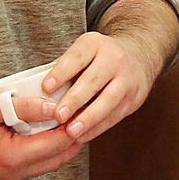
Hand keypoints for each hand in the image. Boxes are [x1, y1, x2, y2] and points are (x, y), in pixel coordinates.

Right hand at [0, 90, 83, 179]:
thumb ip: (26, 107)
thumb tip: (56, 108)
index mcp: (13, 158)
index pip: (59, 144)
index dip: (75, 124)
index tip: (85, 104)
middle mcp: (15, 173)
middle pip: (60, 157)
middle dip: (74, 135)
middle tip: (84, 110)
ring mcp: (9, 176)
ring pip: (49, 162)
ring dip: (61, 142)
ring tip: (69, 116)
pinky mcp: (3, 172)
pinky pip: (35, 162)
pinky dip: (46, 146)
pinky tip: (46, 126)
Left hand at [45, 29, 162, 143]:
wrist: (139, 55)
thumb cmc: (101, 57)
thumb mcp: (84, 51)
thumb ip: (65, 69)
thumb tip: (39, 93)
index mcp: (95, 44)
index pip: (77, 57)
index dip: (61, 73)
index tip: (46, 88)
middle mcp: (114, 59)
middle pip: (93, 80)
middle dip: (74, 100)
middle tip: (58, 115)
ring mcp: (127, 78)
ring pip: (108, 100)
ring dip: (88, 118)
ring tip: (72, 131)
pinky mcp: (134, 97)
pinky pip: (115, 115)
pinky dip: (98, 127)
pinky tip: (83, 135)